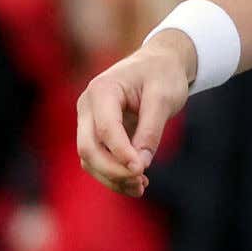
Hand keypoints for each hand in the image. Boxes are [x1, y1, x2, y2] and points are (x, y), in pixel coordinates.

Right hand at [75, 31, 193, 196]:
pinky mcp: (97, 133)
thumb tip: (140, 166)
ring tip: (141, 187)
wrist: (161, 63)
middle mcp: (88, 106)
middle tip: (141, 182)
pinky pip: (98, 160)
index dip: (121, 153)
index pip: (105, 129)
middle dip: (112, 170)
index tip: (142, 170)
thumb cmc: (163, 74)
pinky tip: (137, 184)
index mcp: (102, 90)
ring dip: (112, 178)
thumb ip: (151, 130)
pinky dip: (114, 174)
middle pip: (88, 148)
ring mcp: (88, 120)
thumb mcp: (164, 97)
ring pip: (90, 159)